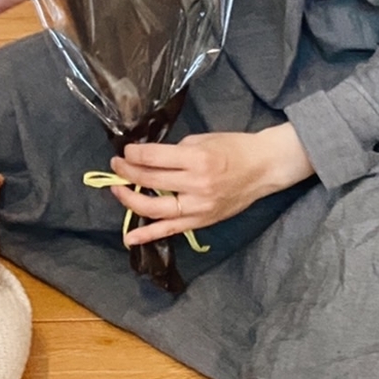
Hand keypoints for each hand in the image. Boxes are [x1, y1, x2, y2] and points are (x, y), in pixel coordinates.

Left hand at [107, 123, 313, 245]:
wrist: (263, 168)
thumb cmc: (233, 148)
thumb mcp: (202, 140)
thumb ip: (176, 151)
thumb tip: (149, 159)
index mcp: (196, 159)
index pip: (154, 158)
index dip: (134, 154)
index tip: (125, 151)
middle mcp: (195, 185)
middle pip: (150, 181)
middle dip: (127, 172)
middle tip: (116, 165)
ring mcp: (198, 207)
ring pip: (155, 208)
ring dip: (130, 199)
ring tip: (117, 190)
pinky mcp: (201, 221)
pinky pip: (170, 230)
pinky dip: (148, 235)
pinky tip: (129, 238)